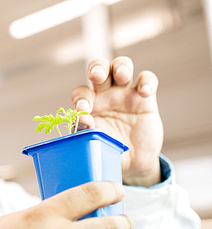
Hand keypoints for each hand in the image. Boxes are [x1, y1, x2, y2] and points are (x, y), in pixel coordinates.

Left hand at [71, 57, 162, 186]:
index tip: (82, 109)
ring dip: (121, 66)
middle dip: (98, 67)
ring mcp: (125, 93)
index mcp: (88, 105)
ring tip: (122, 75)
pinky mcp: (145, 98)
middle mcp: (104, 94)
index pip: (81, 93)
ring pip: (121, 67)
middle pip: (99, 68)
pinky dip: (147, 82)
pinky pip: (147, 80)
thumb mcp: (94, 143)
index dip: (80, 98)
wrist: (132, 163)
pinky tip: (145, 93)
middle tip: (96, 75)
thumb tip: (81, 118)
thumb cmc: (107, 150)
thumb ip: (85, 131)